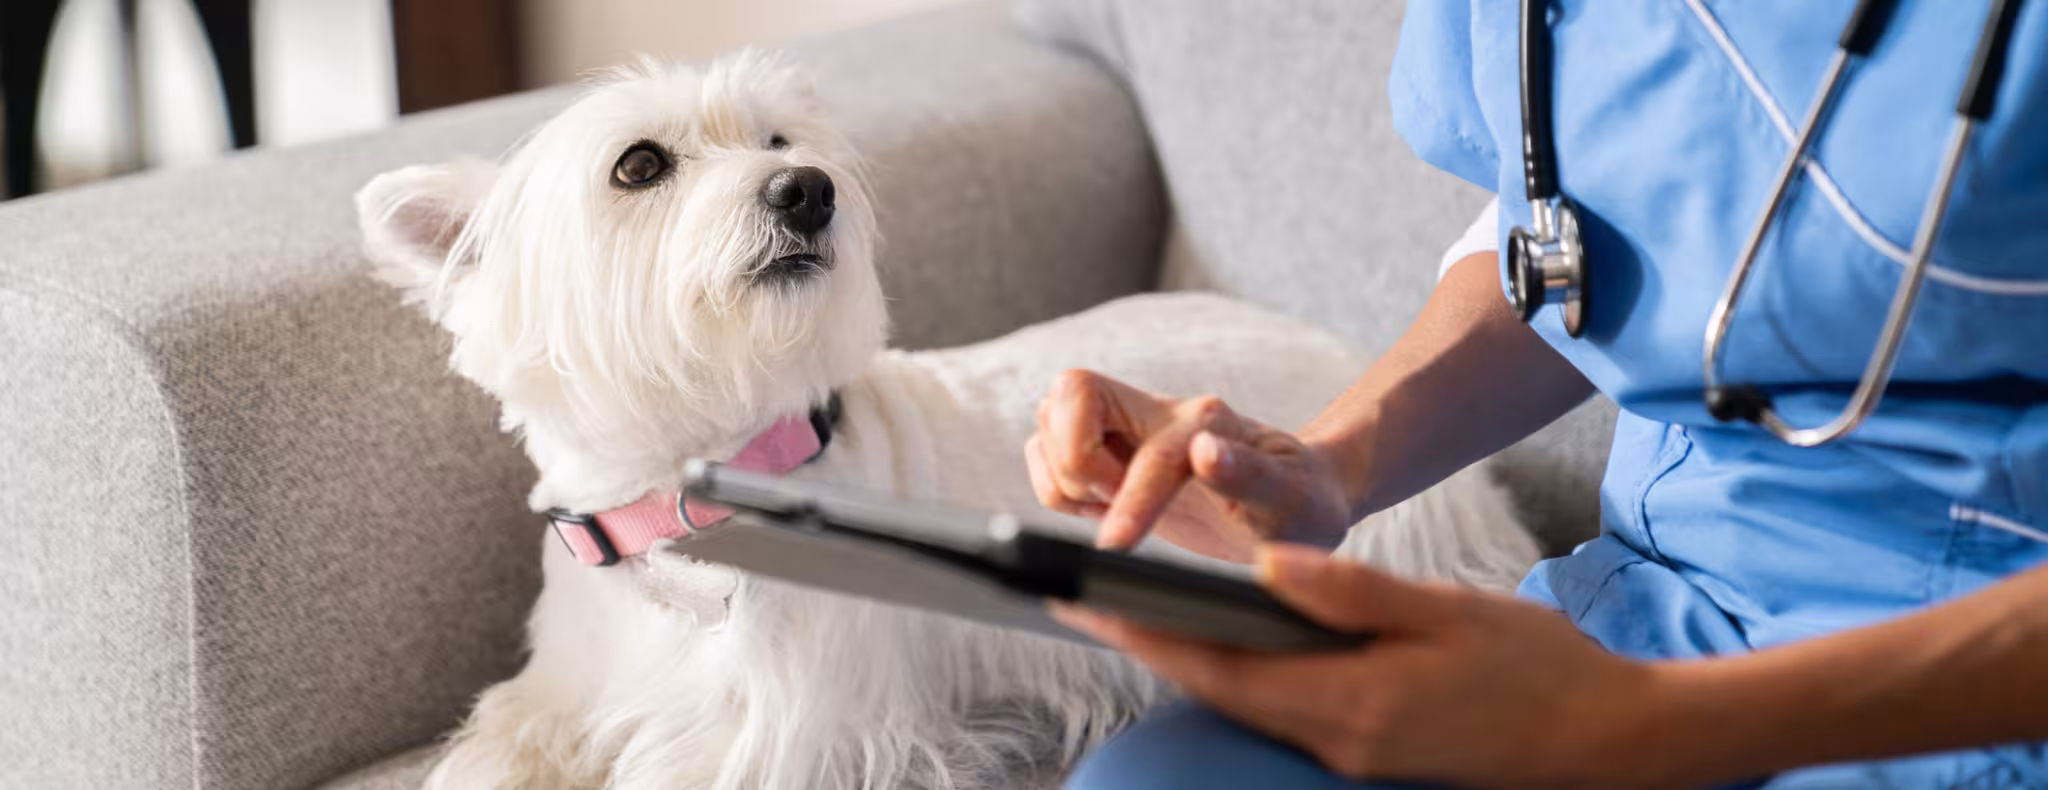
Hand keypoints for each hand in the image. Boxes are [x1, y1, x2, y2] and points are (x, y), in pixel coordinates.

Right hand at [1025, 370, 1355, 561]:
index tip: (1116, 544)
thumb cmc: (1297, 501)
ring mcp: (1127, 428)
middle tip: (1111, 502)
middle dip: (1075, 459)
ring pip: (1048, 421)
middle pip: (1072, 391)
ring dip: (1063, 476)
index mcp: (1203, 422)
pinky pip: (1045, 453)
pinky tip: (1100, 508)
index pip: (1149, 450)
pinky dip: (1057, 486)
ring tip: (1107, 506)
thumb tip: (1207, 452)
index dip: (1129, 499)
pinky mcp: (1106, 452)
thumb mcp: (1288, 497)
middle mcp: (1158, 413)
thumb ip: (1248, 475)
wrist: (1296, 497)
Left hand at [1052, 544, 1673, 788]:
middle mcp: (1337, 739)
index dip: (1143, 632)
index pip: (1218, 667)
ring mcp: (1353, 753)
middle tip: (1077, 601)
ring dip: (1188, 660)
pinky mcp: (1371, 752)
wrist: (1613, 741)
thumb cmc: (1538, 668)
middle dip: (1145, 644)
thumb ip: (1352, 592)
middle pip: (1217, 690)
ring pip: (1245, 703)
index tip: (1082, 598)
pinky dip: (1240, 676)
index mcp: (1348, 703)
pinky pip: (1283, 711)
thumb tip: (1265, 568)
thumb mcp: (1447, 610)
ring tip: (1131, 612)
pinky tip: (1224, 644)